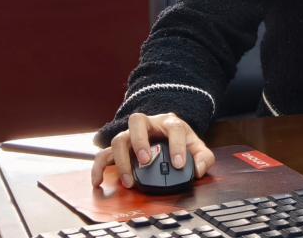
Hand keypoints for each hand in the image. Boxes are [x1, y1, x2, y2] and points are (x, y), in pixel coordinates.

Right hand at [90, 112, 214, 188]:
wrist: (166, 132)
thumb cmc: (180, 140)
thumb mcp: (196, 146)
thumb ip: (203, 157)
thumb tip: (198, 169)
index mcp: (169, 122)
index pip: (174, 128)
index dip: (177, 145)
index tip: (179, 164)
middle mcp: (148, 125)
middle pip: (137, 121)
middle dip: (140, 141)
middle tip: (145, 161)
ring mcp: (131, 135)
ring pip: (119, 138)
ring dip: (122, 158)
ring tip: (130, 180)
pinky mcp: (120, 148)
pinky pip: (103, 154)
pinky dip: (99, 167)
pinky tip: (99, 181)